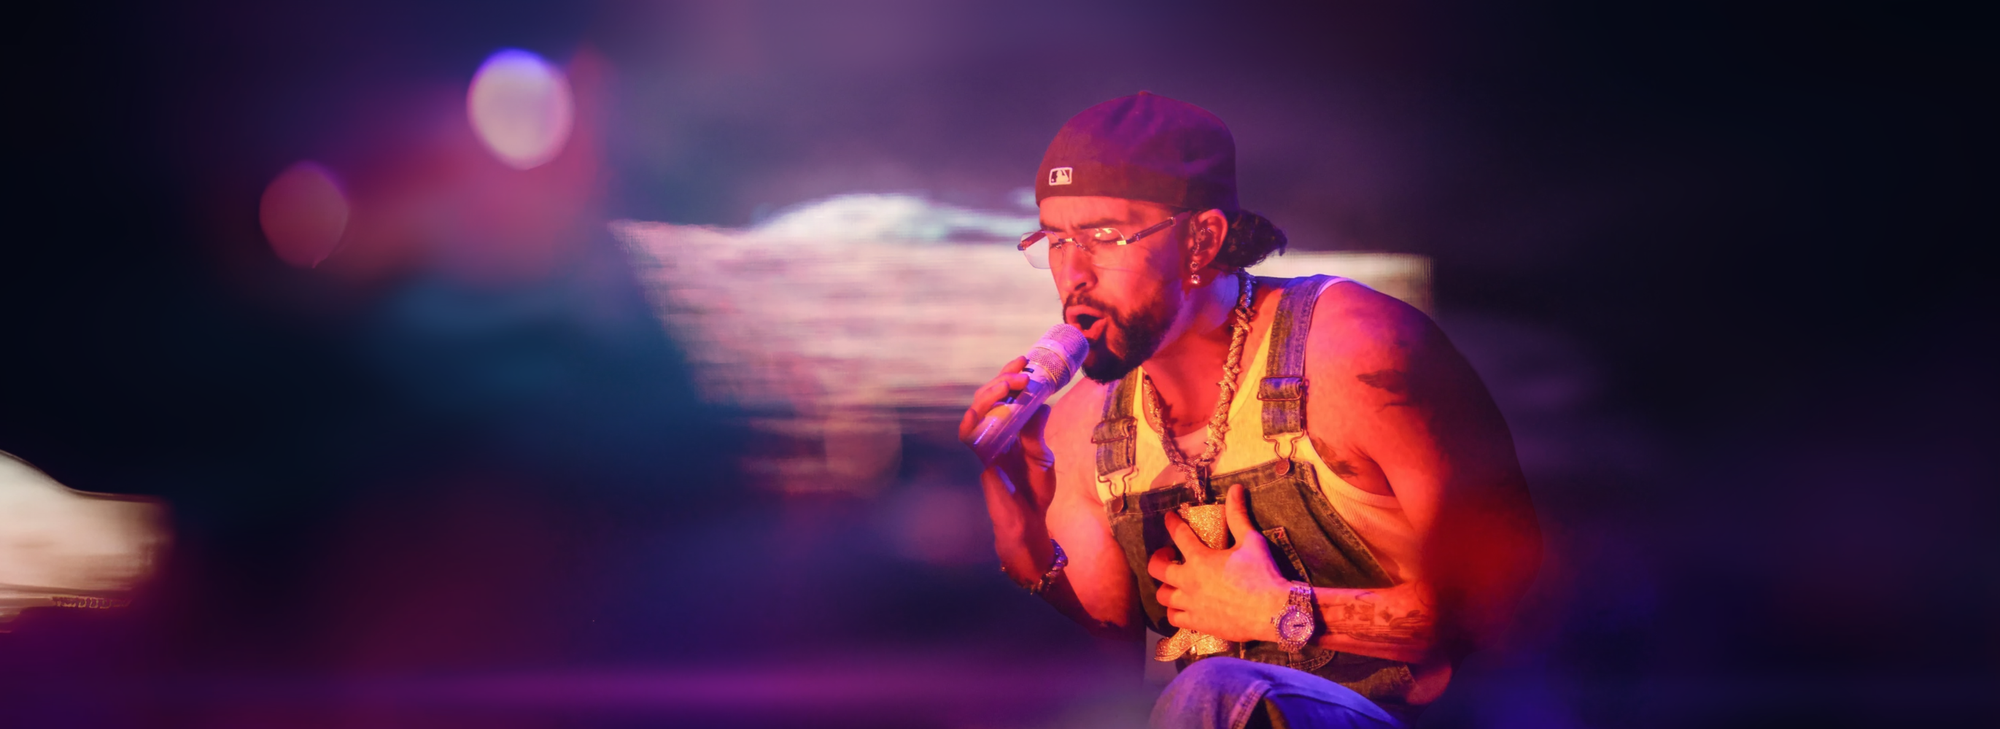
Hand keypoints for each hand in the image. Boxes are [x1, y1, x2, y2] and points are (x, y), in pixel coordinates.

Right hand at [960, 357, 1057, 568]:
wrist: (1029, 522)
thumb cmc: (1034, 491)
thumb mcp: (1042, 456)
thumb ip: (1037, 432)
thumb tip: (1042, 404)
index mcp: (1008, 430)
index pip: (1004, 396)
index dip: (1010, 376)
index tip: (1026, 360)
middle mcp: (992, 434)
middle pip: (987, 398)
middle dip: (1002, 379)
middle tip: (1022, 370)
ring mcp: (984, 446)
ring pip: (975, 412)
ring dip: (990, 395)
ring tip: (1010, 384)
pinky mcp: (981, 460)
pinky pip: (970, 436)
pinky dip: (975, 420)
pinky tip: (989, 410)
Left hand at [1147, 484, 1289, 641]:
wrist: (1274, 612)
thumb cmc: (1262, 574)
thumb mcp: (1251, 540)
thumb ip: (1237, 515)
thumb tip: (1235, 488)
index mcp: (1200, 559)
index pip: (1178, 534)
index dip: (1172, 523)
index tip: (1169, 518)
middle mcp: (1189, 581)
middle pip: (1157, 570)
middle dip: (1158, 559)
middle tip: (1168, 556)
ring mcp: (1191, 605)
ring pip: (1163, 596)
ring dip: (1166, 587)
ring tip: (1175, 583)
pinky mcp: (1198, 624)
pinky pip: (1174, 619)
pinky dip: (1175, 611)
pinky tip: (1183, 606)